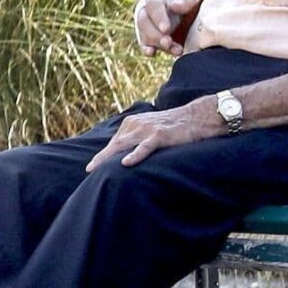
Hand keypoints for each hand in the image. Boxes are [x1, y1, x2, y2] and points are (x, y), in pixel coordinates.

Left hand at [87, 101, 218, 171]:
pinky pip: (144, 147)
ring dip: (108, 158)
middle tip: (89, 171)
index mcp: (131, 123)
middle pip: (114, 145)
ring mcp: (147, 129)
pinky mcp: (160, 135)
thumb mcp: (152, 129)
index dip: (104, 156)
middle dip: (100, 158)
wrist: (198, 116)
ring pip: (123, 146)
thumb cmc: (176, 126)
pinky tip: (126, 163)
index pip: (114, 142)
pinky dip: (135, 155)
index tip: (93, 168)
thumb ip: (138, 138)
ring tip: (97, 170)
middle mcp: (135, 124)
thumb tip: (127, 157)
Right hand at [134, 0, 199, 56]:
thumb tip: (174, 6)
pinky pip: (144, 45)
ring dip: (159, 44)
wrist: (179, 16)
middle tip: (168, 42)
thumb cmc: (183, 5)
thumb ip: (184, 2)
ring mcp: (145, 28)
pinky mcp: (146, 41)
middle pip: (144, 22)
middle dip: (156, 34)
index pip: (153, 6)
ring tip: (177, 50)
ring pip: (145, 36)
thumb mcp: (187, 1)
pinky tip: (151, 53)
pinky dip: (147, 50)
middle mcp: (145, 13)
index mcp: (154, 0)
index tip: (166, 29)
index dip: (159, 17)